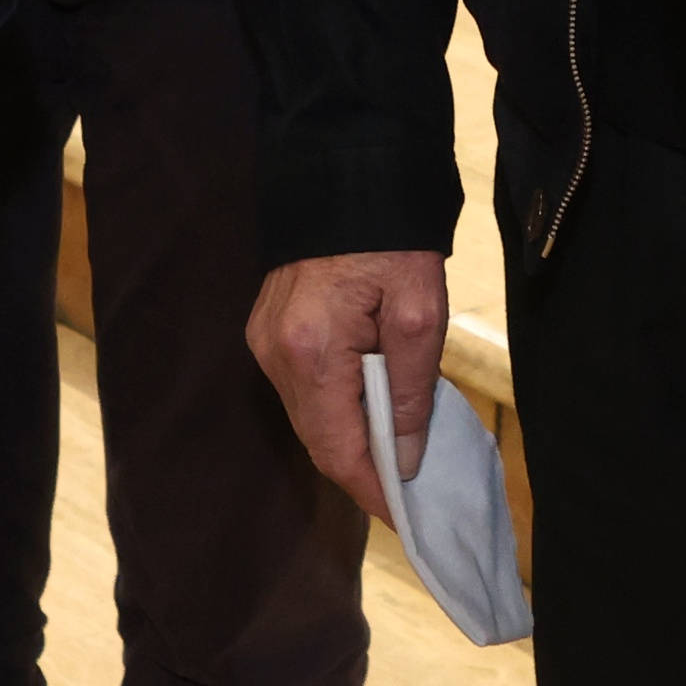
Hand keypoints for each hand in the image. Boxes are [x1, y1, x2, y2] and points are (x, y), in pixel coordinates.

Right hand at [248, 248, 447, 522]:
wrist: (346, 169)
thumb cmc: (393, 240)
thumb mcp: (421, 313)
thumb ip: (412, 390)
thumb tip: (405, 457)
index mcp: (312, 352)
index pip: (337, 448)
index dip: (370, 488)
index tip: (406, 516)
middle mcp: (275, 355)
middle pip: (317, 439)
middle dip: (362, 468)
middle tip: (406, 490)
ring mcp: (264, 341)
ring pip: (309, 416)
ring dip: (349, 436)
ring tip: (395, 449)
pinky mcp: (267, 328)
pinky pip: (303, 388)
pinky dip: (335, 407)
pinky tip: (369, 407)